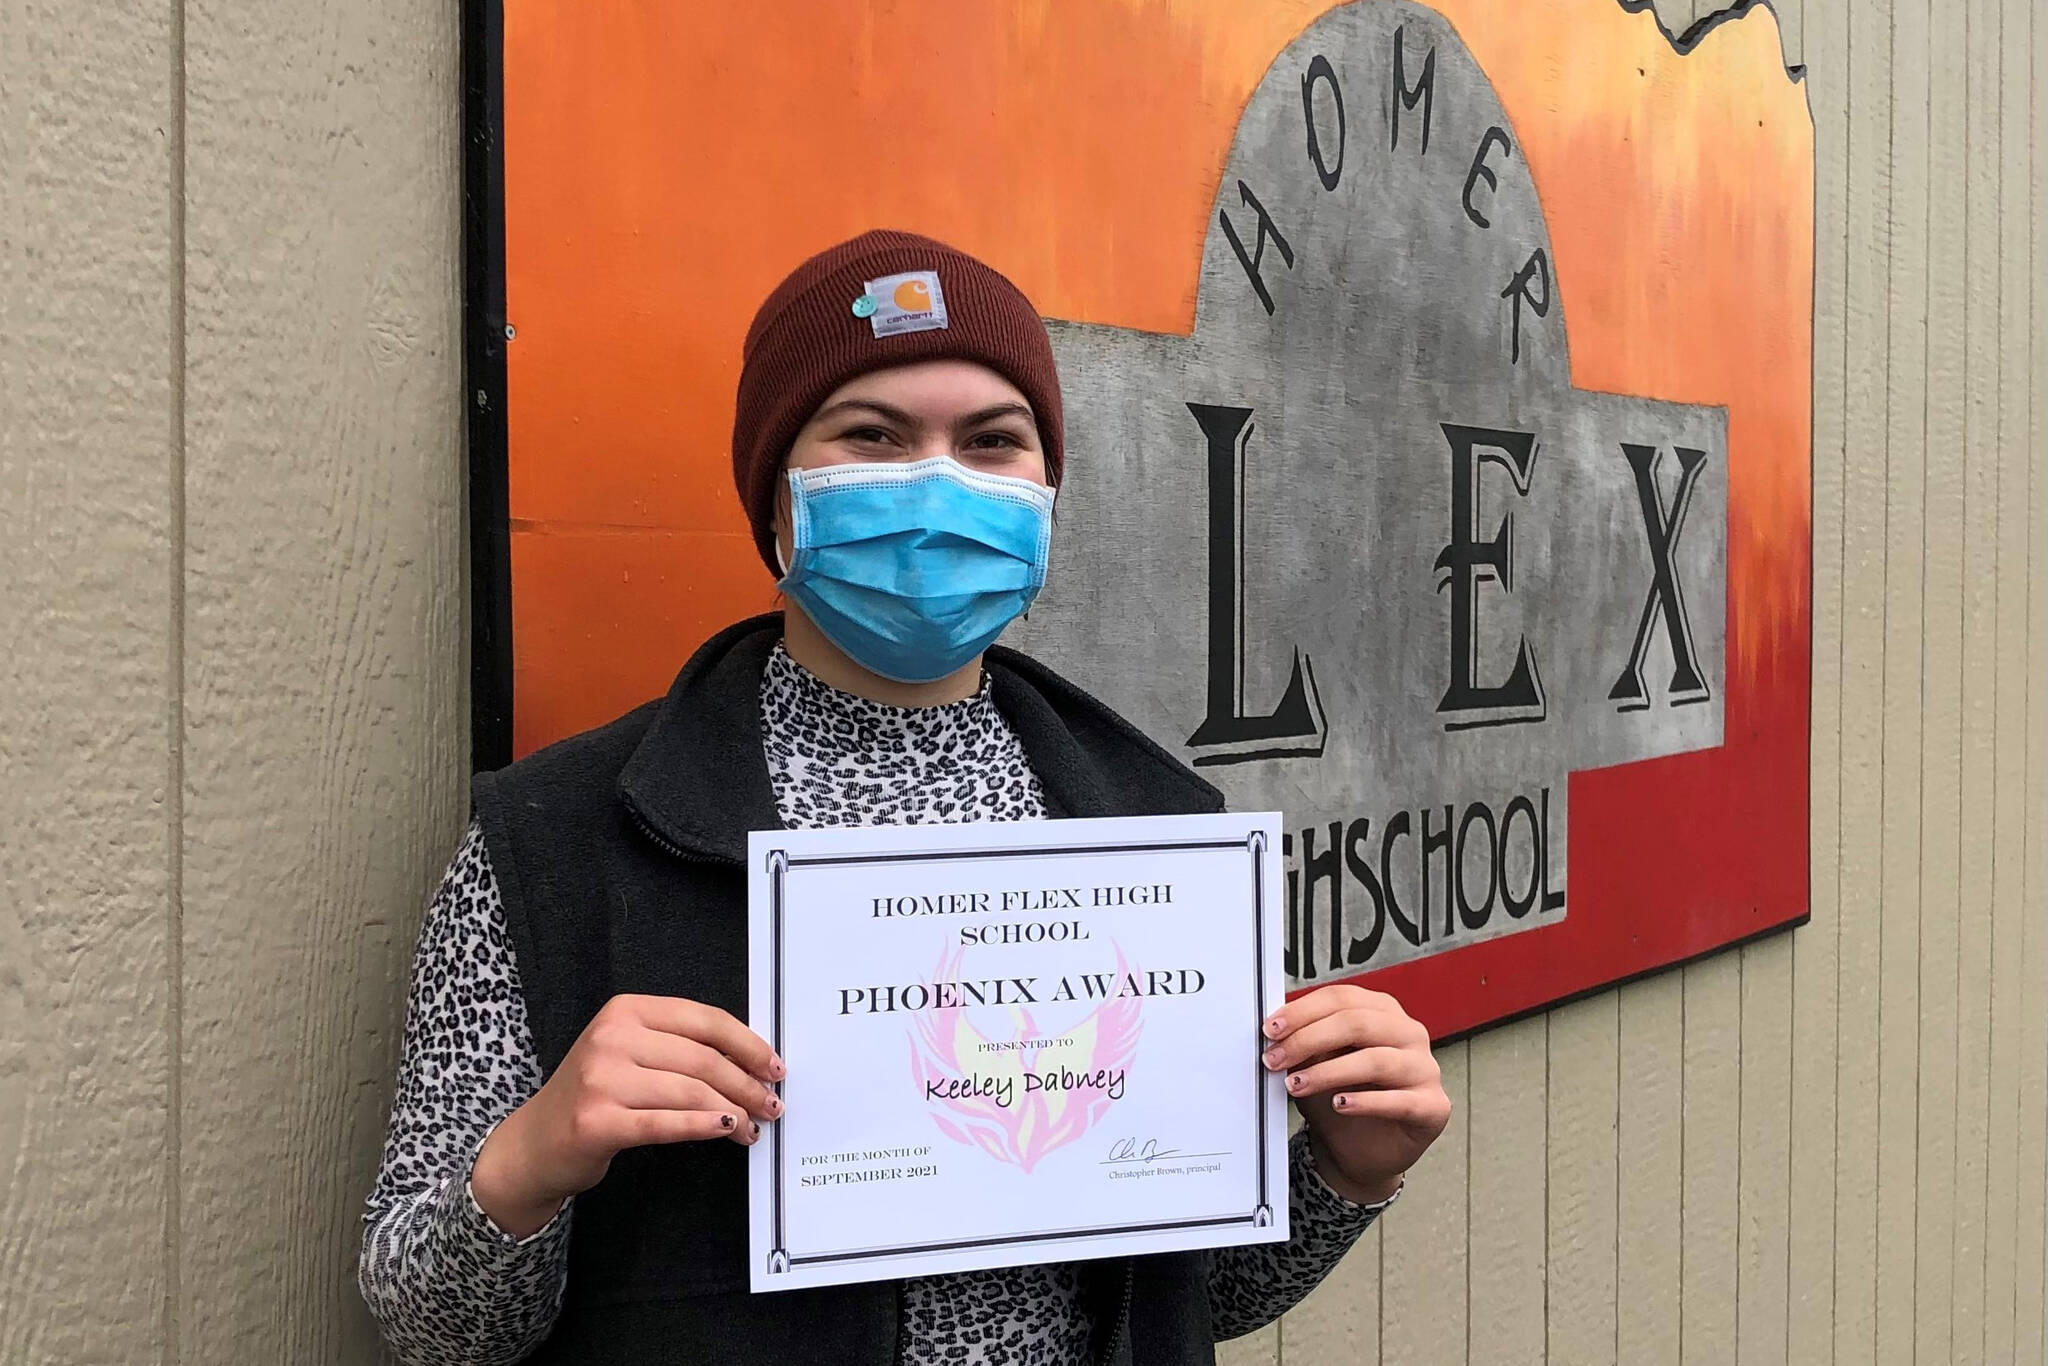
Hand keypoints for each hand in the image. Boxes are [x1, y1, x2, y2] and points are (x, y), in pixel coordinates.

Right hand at [472, 994, 783, 1236]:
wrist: (535, 1143)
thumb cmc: (595, 1095)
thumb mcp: (631, 1053)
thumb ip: (680, 1048)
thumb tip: (751, 1062)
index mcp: (626, 1011)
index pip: (704, 1020)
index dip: (747, 1044)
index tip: (773, 1066)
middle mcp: (611, 1037)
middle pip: (702, 1059)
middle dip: (746, 1084)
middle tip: (771, 1104)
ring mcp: (601, 1078)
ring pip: (690, 1092)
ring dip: (733, 1111)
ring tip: (753, 1127)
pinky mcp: (597, 1121)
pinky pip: (666, 1123)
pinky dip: (704, 1126)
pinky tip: (728, 1130)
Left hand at [1262, 985, 1448, 1205]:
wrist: (1358, 1151)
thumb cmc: (1339, 1098)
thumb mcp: (1315, 1065)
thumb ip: (1304, 1044)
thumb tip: (1276, 1031)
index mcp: (1382, 1012)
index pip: (1342, 999)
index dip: (1303, 1011)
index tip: (1271, 1029)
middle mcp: (1409, 1034)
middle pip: (1358, 1023)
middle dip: (1309, 1039)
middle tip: (1276, 1059)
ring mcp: (1425, 1069)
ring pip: (1376, 1060)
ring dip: (1329, 1072)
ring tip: (1297, 1085)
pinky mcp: (1433, 1107)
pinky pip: (1400, 1101)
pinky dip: (1365, 1102)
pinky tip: (1339, 1105)